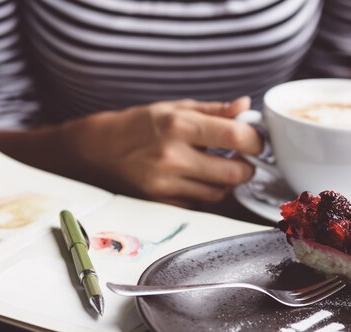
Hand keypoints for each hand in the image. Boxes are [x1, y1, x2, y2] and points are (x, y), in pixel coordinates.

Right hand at [61, 97, 261, 206]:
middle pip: (234, 173)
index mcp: (178, 125)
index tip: (256, 142)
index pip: (236, 137)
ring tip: (216, 168)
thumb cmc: (136, 126)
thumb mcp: (173, 108)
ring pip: (219, 193)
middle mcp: (172, 156)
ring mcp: (165, 183)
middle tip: (242, 159)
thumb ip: (214, 111)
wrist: (95, 152)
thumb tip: (245, 108)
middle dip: (247, 168)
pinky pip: (198, 205)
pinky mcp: (160, 203)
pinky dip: (204, 194)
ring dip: (226, 183)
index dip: (255, 141)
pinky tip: (196, 180)